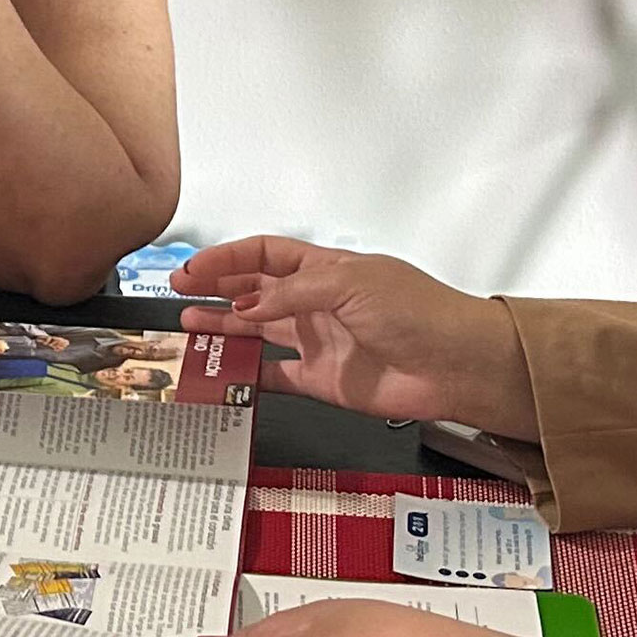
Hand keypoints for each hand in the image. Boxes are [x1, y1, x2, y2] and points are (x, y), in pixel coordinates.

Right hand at [174, 236, 535, 433]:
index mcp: (327, 268)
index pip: (265, 255)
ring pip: (257, 332)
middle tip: (180, 292)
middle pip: (255, 291)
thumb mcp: (351, 284)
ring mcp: (318, 342)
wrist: (456, 365)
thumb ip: (293, 294)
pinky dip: (246, 375)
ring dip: (222, 328)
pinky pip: (273, 376)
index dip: (227, 259)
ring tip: (188, 327)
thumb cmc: (421, 313)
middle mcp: (318, 303)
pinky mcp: (321, 381)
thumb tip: (248, 305)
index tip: (194, 269)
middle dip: (216, 289)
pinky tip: (222, 372)